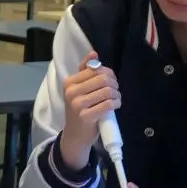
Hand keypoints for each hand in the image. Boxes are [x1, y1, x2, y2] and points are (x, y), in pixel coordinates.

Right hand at [60, 51, 120, 169]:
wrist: (75, 134)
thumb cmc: (79, 110)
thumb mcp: (78, 89)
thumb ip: (85, 71)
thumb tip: (93, 53)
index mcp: (69, 82)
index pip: (95, 69)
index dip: (108, 73)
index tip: (110, 81)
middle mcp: (71, 92)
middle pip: (103, 79)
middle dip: (114, 84)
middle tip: (115, 91)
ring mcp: (77, 105)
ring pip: (107, 91)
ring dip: (117, 95)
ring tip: (116, 99)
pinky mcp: (86, 116)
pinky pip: (108, 104)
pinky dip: (116, 103)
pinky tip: (115, 105)